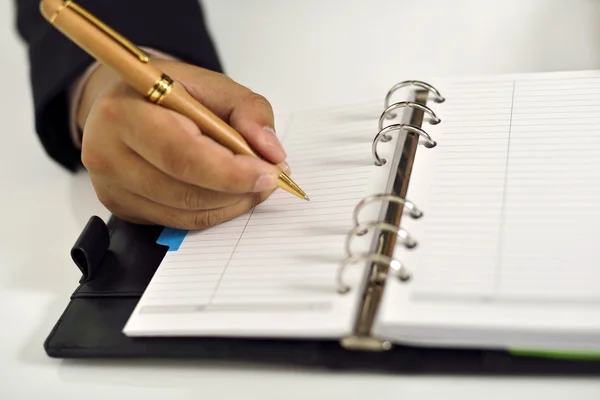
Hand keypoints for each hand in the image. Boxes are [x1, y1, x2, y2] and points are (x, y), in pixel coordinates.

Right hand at [77, 59, 287, 228]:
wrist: (124, 103)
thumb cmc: (165, 92)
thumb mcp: (209, 84)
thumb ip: (247, 110)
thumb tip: (271, 152)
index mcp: (122, 113)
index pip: (181, 154)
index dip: (229, 171)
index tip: (268, 172)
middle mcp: (106, 154)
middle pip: (184, 191)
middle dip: (237, 190)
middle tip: (270, 179)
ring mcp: (111, 187)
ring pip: (186, 213)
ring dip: (230, 203)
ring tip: (253, 183)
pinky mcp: (122, 208)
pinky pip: (178, 222)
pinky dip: (213, 211)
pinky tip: (229, 192)